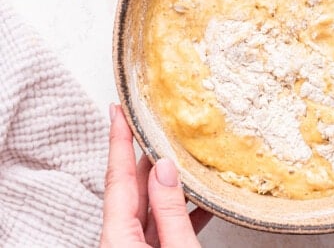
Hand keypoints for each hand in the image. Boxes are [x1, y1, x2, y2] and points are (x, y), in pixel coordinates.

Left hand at [101, 104, 211, 247]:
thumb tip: (166, 169)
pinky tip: (203, 203)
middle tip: (163, 128)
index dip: (118, 141)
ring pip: (150, 207)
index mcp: (118, 237)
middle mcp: (120, 240)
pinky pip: (162, 227)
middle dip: (150, 157)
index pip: (117, 178)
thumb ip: (171, 211)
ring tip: (189, 161)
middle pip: (133, 189)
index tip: (117, 111)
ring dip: (171, 185)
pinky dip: (180, 212)